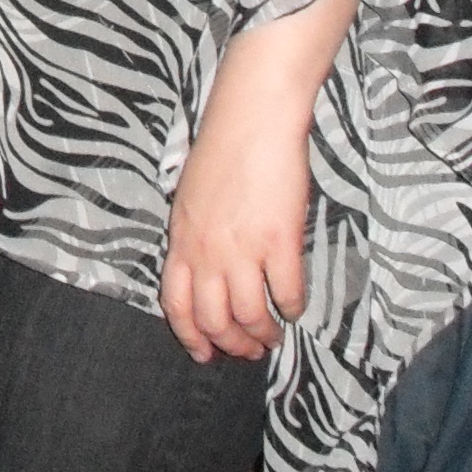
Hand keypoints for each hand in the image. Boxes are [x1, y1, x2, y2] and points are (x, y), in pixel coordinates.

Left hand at [158, 0, 355, 362]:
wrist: (252, 117)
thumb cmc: (223, 151)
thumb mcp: (190, 197)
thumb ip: (193, 237)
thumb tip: (205, 272)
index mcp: (180, 238)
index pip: (176, 304)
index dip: (191, 336)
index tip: (206, 354)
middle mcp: (205, 250)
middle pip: (214, 319)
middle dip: (233, 344)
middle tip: (250, 350)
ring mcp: (242, 248)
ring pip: (250, 317)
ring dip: (265, 334)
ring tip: (274, 334)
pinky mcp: (279, 241)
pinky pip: (287, 293)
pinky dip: (293, 308)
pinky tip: (296, 306)